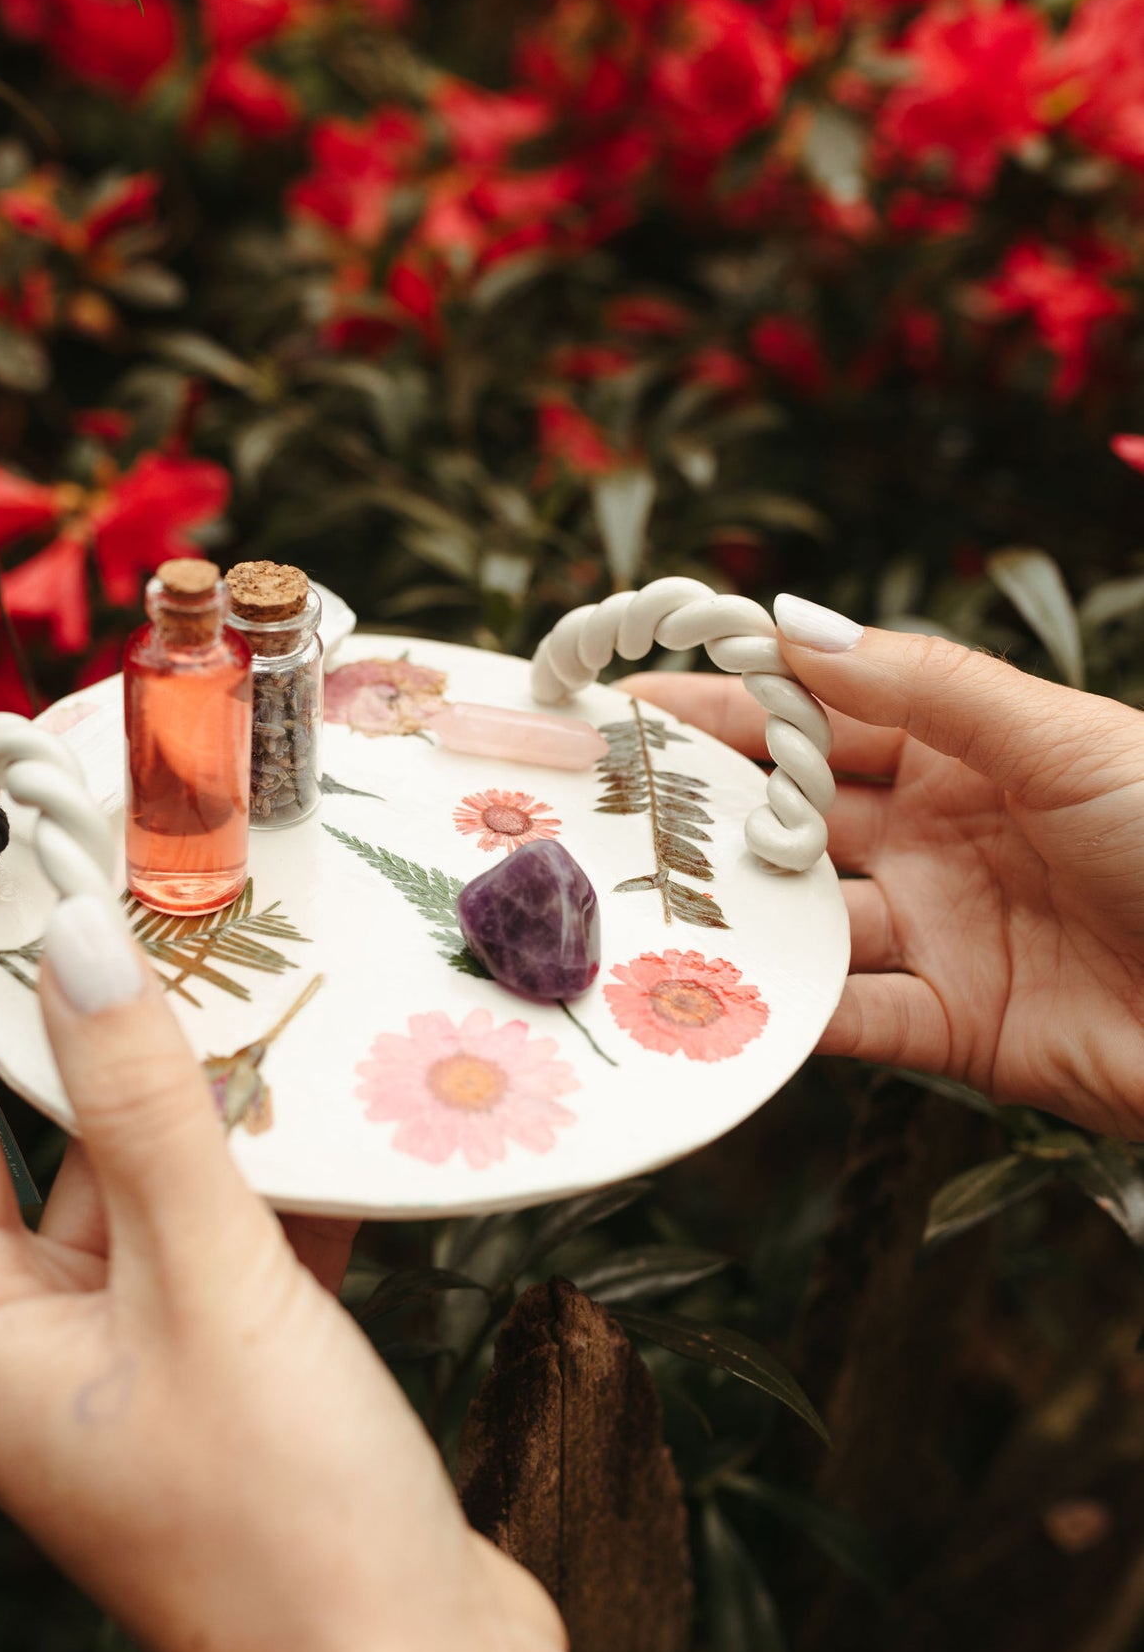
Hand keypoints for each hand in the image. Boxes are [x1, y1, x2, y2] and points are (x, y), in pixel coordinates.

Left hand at [0, 896, 720, 1651]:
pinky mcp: (234, 1397)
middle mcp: (43, 1364)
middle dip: (95, 1045)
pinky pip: (235, 1254)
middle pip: (50, 1162)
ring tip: (249, 986)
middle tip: (123, 909)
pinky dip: (279, 1190)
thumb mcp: (207, 1281)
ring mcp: (141, 1384)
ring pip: (157, 1202)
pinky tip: (336, 1119)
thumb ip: (142, 1107)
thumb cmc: (283, 1516)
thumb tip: (73, 944)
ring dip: (207, 1112)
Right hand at [623, 599, 1143, 1137]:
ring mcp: (945, 932)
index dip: (727, 701)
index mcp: (972, 748)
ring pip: (807, 921)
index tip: (624, 693)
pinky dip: (787, 1017)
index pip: (822, 712)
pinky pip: (854, 1020)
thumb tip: (789, 621)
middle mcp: (942, 835)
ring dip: (728, 916)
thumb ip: (923, 685)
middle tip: (593, 801)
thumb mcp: (1058, 736)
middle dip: (700, 805)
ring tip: (628, 906)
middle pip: (796, 815)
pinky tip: (714, 1000)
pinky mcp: (960, 1031)